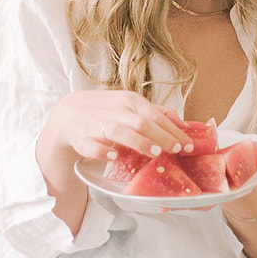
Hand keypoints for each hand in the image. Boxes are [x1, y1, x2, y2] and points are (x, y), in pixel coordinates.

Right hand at [39, 90, 193, 167]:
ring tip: (155, 153)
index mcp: (130, 101)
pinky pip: (92, 145)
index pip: (156, 115)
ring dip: (138, 142)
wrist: (69, 114)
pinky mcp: (81, 138)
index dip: (173, 130)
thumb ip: (157, 113)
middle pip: (141, 122)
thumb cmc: (107, 111)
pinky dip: (103, 151)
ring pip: (119, 131)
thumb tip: (184, 124)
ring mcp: (97, 123)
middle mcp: (116, 110)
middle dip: (161, 136)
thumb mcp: (131, 106)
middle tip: (176, 150)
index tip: (187, 145)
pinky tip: (114, 156)